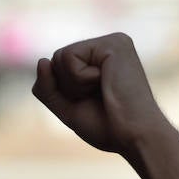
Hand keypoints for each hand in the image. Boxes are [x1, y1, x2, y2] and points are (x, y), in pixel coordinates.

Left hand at [32, 33, 173, 161]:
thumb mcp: (68, 108)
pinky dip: (79, 79)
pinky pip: (68, 57)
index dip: (65, 91)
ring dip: (74, 84)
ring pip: (59, 57)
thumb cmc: (109, 128)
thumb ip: (48, 87)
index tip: (95, 102)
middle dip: (67, 87)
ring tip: (103, 91)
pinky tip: (105, 83)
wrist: (136, 137)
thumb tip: (42, 60)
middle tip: (98, 98)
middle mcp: (108, 46)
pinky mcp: (113, 43)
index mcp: (101, 60)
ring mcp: (112, 41)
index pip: (59, 67)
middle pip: (56, 59)